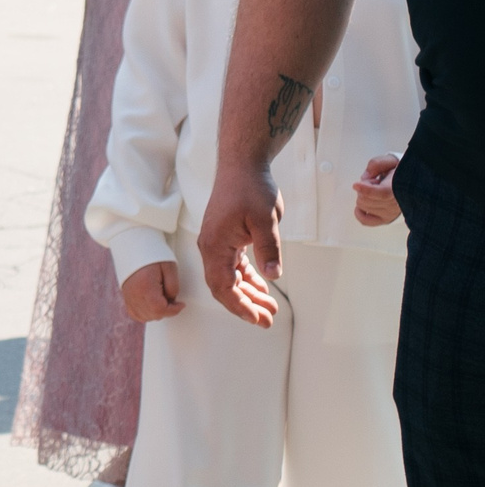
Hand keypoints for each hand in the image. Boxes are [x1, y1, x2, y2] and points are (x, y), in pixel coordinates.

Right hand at [120, 261, 184, 321]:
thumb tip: (171, 301)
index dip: (174, 310)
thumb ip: (173, 287)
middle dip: (166, 311)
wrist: (134, 246)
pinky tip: (152, 306)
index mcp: (146, 287)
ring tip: (162, 301)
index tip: (181, 304)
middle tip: (173, 301)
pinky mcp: (126, 296)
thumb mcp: (170, 268)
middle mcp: (134, 294)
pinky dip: (144, 314)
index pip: (160, 309)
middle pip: (153, 315)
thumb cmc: (154, 255)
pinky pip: (134, 313)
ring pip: (144, 316)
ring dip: (156, 313)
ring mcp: (129, 296)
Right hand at [195, 164, 284, 328]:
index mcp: (215, 245)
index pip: (223, 286)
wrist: (242, 167)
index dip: (240, 306)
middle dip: (245, 305)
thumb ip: (269, 250)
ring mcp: (217, 243)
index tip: (258, 319)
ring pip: (229, 278)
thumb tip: (273, 276)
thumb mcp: (265, 220)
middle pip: (224, 286)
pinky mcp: (226, 238)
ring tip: (270, 307)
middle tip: (268, 320)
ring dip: (248, 294)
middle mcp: (211, 247)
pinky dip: (247, 279)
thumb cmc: (250, 189)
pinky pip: (233, 266)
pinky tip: (262, 286)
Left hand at [354, 154, 402, 226]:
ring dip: (363, 197)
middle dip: (364, 188)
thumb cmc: (398, 170)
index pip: (383, 193)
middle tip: (374, 182)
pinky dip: (359, 213)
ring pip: (363, 207)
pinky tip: (362, 205)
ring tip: (375, 190)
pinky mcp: (387, 219)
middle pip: (367, 200)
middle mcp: (397, 204)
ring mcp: (392, 213)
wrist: (409, 181)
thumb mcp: (389, 160)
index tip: (356, 185)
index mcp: (401, 188)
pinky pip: (366, 221)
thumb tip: (365, 178)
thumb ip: (376, 164)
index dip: (367, 190)